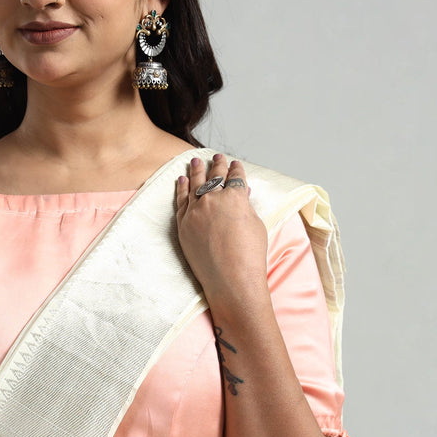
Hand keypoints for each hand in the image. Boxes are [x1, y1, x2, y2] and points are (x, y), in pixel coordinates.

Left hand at [175, 154, 268, 305]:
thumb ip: (246, 206)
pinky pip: (181, 201)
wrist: (231, 279)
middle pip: (214, 177)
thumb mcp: (255, 225)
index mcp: (235, 197)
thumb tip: (241, 194)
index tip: (235, 164)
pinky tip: (182, 181)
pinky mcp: (183, 224)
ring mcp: (195, 211)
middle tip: (216, 156)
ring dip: (196, 171)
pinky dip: (182, 189)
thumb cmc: (250, 255)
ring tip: (195, 161)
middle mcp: (213, 200)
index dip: (236, 169)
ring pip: (194, 185)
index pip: (235, 177)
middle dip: (216, 165)